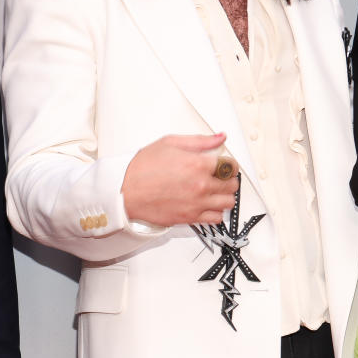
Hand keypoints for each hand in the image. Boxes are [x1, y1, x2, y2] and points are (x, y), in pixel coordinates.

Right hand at [121, 133, 238, 225]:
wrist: (125, 191)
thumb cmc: (142, 168)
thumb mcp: (170, 143)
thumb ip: (200, 141)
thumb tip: (219, 138)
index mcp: (198, 164)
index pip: (231, 166)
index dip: (230, 163)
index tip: (226, 163)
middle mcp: (201, 185)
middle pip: (232, 185)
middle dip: (229, 178)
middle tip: (221, 176)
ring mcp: (197, 204)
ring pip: (228, 203)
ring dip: (225, 195)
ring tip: (216, 190)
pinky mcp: (190, 218)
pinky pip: (216, 219)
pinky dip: (216, 212)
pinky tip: (208, 204)